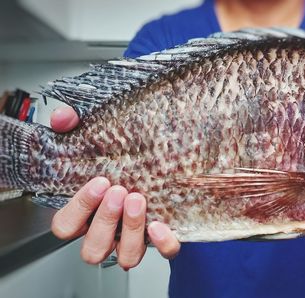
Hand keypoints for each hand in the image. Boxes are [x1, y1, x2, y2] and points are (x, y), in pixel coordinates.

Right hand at [50, 107, 179, 268]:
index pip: (65, 228)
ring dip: (131, 230)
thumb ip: (72, 127)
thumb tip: (63, 118)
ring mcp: (135, 240)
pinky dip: (163, 243)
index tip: (98, 182)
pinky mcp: (163, 240)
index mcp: (85, 216)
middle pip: (93, 247)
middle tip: (118, 190)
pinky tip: (160, 224)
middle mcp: (108, 233)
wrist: (161, 167)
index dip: (78, 209)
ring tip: (138, 200)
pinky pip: (164, 253)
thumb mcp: (94, 140)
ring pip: (126, 257)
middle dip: (105, 220)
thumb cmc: (120, 161)